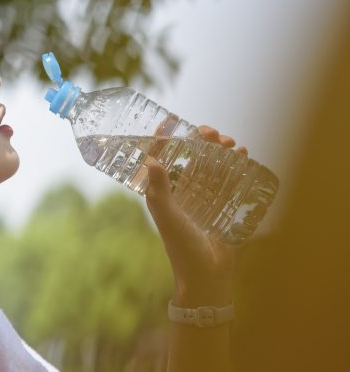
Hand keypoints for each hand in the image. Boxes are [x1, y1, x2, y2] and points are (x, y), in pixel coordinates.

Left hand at [145, 125, 247, 304]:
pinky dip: (236, 163)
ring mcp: (203, 196)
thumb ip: (159, 190)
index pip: (163, 156)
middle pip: (191, 155)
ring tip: (231, 143)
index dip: (166, 137)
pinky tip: (243, 153)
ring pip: (211, 163)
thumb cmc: (181, 247)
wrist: (206, 275)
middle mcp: (182, 190)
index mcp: (164, 191)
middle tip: (213, 133)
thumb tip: (151, 159)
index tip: (173, 119)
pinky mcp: (222, 205)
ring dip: (220, 149)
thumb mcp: (167, 216)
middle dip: (202, 139)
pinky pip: (228, 178)